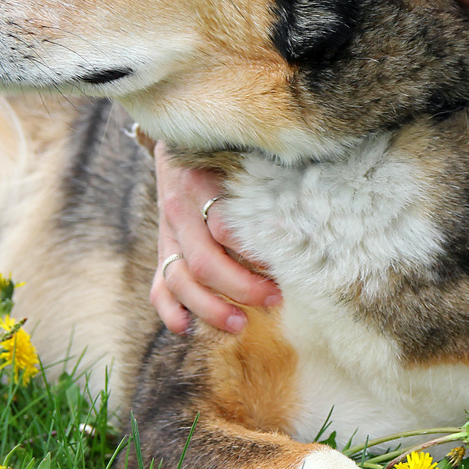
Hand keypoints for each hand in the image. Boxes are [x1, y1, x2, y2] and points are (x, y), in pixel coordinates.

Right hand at [149, 141, 281, 332]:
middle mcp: (180, 212)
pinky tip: (186, 328)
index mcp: (203, 185)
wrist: (178, 140)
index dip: (254, 252)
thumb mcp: (244, 157)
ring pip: (178, 280)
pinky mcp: (162, 249)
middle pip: (203, 262)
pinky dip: (168, 310)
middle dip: (240, 287)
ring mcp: (167, 234)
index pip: (225, 227)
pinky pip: (158, 286)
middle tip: (274, 299)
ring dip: (208, 307)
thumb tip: (310, 211)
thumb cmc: (227, 154)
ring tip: (239, 324)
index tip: (284, 266)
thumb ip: (269, 179)